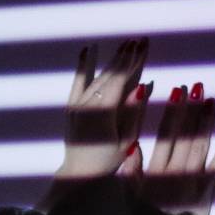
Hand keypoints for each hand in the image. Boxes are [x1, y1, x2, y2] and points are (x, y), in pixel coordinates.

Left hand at [56, 38, 152, 183]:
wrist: (80, 173)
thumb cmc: (107, 162)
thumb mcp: (126, 140)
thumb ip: (134, 112)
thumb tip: (144, 86)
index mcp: (102, 114)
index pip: (119, 81)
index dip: (131, 63)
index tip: (142, 47)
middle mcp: (87, 105)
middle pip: (109, 75)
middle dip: (124, 57)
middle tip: (138, 40)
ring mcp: (77, 105)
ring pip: (97, 77)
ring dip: (111, 60)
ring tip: (125, 44)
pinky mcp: (71, 106)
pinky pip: (77, 82)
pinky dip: (83, 65)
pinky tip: (88, 48)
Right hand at [119, 83, 214, 214]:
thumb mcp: (131, 198)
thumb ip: (132, 171)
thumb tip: (133, 144)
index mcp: (156, 173)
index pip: (166, 136)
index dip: (173, 113)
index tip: (178, 91)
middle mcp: (175, 175)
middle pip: (185, 137)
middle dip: (191, 110)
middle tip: (197, 86)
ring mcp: (193, 185)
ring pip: (201, 148)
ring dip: (207, 125)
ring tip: (211, 102)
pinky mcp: (207, 197)